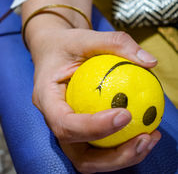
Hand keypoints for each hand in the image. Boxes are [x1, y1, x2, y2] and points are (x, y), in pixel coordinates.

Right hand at [29, 28, 160, 172]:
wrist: (51, 50)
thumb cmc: (64, 44)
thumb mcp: (84, 37)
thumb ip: (115, 43)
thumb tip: (150, 62)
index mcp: (46, 97)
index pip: (64, 123)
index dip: (93, 127)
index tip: (125, 114)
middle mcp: (52, 118)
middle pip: (77, 154)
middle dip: (112, 156)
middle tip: (144, 138)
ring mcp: (64, 126)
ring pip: (88, 158)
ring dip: (120, 157)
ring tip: (147, 139)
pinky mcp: (76, 128)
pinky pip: (97, 146)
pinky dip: (119, 147)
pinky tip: (141, 131)